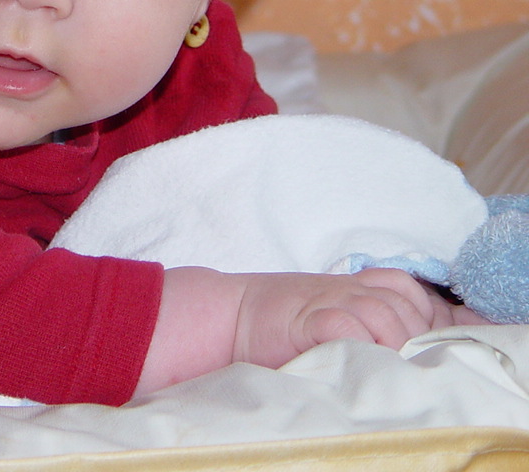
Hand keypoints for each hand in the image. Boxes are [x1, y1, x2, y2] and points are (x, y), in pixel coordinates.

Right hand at [231, 266, 481, 367]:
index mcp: (357, 286)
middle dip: (413, 339)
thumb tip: (419, 349)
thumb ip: (371, 324)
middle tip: (402, 368)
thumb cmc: (284, 327)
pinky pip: (346, 324)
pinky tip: (355, 359)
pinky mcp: (306, 317)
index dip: (427, 318)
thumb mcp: (333, 315)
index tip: (426, 347)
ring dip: (390, 344)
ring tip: (382, 369)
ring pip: (382, 314)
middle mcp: (348, 288)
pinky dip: (358, 343)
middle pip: (405, 305)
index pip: (412, 291)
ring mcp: (327, 299)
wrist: (231, 317)